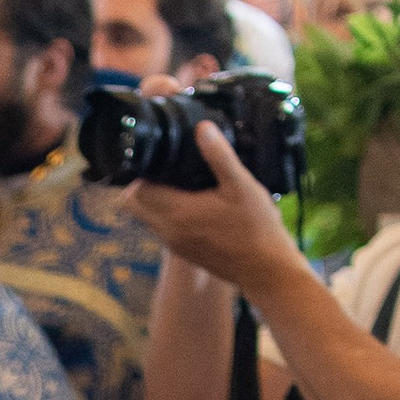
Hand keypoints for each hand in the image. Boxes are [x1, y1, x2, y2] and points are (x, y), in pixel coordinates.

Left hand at [123, 124, 303, 295]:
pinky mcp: (183, 251)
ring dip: (154, 199)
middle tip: (166, 168)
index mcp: (177, 213)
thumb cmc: (257, 229)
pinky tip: (192, 202)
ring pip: (146, 217)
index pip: (135, 191)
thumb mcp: (242, 186)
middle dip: (142, 184)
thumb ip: (219, 156)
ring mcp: (174, 244)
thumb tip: (203, 128)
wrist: (266, 271)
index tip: (159, 158)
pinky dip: (166, 213)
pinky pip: (161, 228)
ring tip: (180, 182)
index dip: (142, 171)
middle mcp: (168, 231)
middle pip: (133, 205)